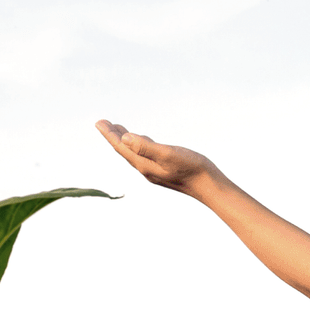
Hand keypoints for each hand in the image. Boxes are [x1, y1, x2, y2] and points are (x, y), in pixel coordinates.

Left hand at [96, 120, 218, 194]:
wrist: (210, 186)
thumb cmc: (192, 169)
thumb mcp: (168, 154)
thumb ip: (145, 147)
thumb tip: (124, 138)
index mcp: (144, 165)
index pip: (122, 147)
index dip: (109, 134)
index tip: (99, 122)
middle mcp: (147, 169)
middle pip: (125, 150)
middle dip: (113, 137)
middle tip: (103, 123)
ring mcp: (156, 170)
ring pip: (135, 153)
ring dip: (125, 141)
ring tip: (118, 130)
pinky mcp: (165, 169)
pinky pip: (146, 154)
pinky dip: (139, 145)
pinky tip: (143, 140)